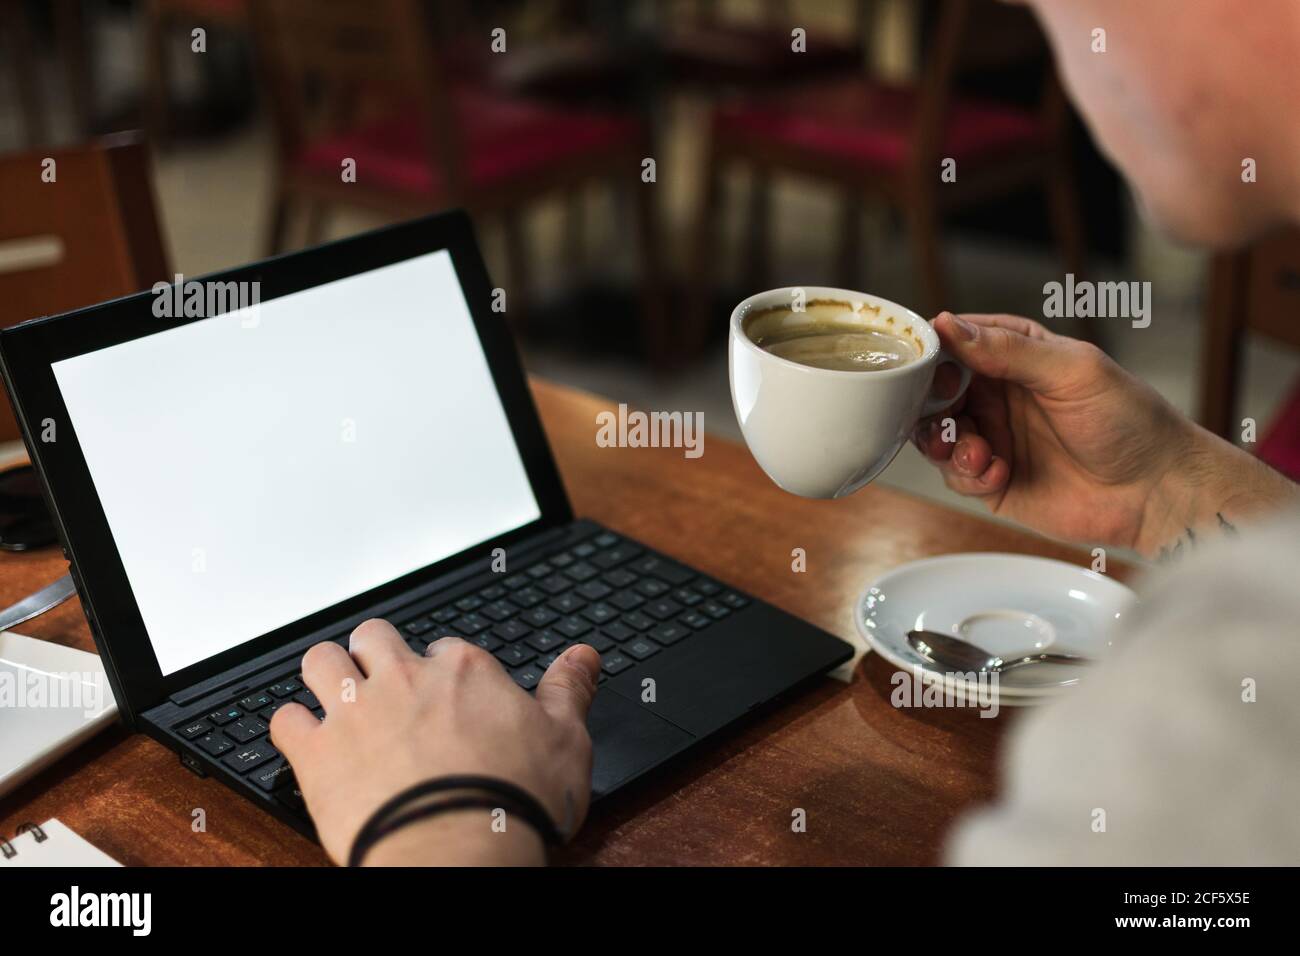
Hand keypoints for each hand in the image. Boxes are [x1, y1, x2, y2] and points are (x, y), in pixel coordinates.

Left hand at [270, 621, 600, 865]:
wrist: (457, 852)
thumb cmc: (513, 801)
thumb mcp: (566, 741)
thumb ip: (569, 691)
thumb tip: (584, 656)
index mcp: (463, 671)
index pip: (443, 648)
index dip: (443, 671)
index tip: (447, 696)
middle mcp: (403, 678)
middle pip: (374, 637)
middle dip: (376, 653)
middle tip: (385, 681)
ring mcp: (355, 711)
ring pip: (321, 661)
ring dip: (327, 674)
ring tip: (337, 695)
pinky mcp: (316, 753)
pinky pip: (284, 720)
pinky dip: (292, 727)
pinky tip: (305, 740)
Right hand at [915, 313, 1297, 555]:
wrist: (1155, 491)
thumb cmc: (1129, 421)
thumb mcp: (1073, 370)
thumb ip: (1009, 349)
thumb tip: (948, 324)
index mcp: (1014, 355)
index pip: (954, 341)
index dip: (932, 352)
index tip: (928, 366)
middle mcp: (995, 394)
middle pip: (932, 390)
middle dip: (930, 403)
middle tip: (950, 413)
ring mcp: (991, 437)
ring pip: (934, 433)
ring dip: (944, 442)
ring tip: (976, 451)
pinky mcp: (989, 480)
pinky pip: (953, 474)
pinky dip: (966, 474)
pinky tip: (998, 472)